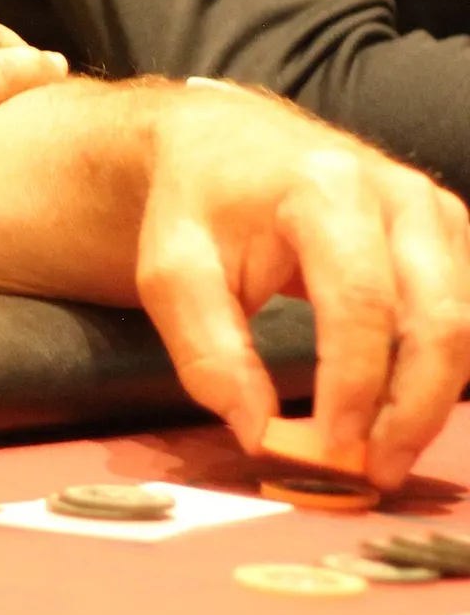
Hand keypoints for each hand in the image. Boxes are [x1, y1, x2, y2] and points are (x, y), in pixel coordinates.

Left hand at [136, 86, 469, 487]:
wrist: (224, 145)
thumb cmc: (198, 207)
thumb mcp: (172, 274)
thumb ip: (210, 353)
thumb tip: (260, 433)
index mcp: (325, 189)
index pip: (362, 301)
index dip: (356, 383)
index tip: (336, 444)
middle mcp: (396, 193)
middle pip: (438, 317)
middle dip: (413, 406)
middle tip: (376, 469)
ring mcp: (433, 211)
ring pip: (468, 322)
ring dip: (434, 399)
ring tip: (386, 452)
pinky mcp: (449, 234)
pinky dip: (445, 371)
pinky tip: (405, 410)